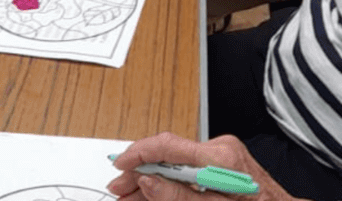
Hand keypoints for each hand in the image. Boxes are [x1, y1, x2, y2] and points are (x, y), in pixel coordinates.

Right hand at [107, 132, 302, 200]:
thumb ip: (179, 197)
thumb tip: (148, 181)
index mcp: (220, 158)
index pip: (169, 146)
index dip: (139, 154)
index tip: (120, 166)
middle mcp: (221, 148)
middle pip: (169, 154)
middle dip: (140, 172)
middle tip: (119, 190)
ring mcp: (222, 152)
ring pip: (175, 162)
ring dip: (151, 179)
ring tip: (130, 195)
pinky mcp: (222, 160)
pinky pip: (187, 167)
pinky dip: (168, 180)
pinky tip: (153, 191)